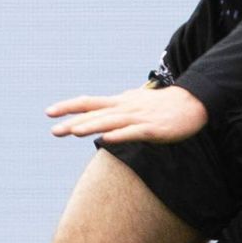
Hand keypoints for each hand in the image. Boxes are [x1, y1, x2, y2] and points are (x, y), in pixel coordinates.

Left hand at [47, 84, 207, 143]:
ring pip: (110, 121)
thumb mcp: (136, 104)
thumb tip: (104, 121)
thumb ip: (118, 111)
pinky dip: (119, 135)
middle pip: (95, 113)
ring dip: (91, 126)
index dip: (69, 106)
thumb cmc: (163, 106)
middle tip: (52, 130)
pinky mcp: (152, 128)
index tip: (49, 112)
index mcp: (120, 102)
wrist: (192, 104)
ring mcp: (138, 117)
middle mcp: (125, 107)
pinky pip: (133, 132)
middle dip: (73, 121)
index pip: (89, 102)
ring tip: (72, 131)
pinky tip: (106, 140)